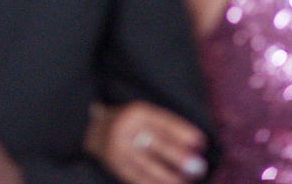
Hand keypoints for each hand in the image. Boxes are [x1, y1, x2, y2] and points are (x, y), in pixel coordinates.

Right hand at [85, 101, 206, 183]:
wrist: (90, 130)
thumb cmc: (127, 122)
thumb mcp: (143, 116)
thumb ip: (166, 127)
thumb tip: (195, 144)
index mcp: (136, 113)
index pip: (162, 122)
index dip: (182, 132)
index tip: (201, 141)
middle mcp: (126, 129)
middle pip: (156, 144)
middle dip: (178, 156)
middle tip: (198, 166)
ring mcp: (119, 150)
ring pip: (148, 165)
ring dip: (169, 176)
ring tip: (185, 181)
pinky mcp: (115, 166)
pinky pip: (137, 178)